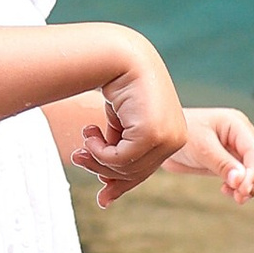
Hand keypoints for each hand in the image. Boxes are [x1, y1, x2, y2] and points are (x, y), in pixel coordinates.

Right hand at [69, 39, 188, 204]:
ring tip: (84, 138)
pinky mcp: (154, 135)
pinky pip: (120, 158)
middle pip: (135, 173)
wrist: (121, 57)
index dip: (120, 182)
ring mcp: (168, 137)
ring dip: (97, 157)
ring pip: (126, 168)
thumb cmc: (120, 86)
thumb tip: (105, 193)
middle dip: (102, 169)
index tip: (102, 196)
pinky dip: (99, 150)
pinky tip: (90, 131)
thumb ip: (118, 154)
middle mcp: (177, 139)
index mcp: (174, 136)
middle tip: (76, 158)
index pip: (146, 169)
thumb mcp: (121, 125)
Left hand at [168, 106, 253, 203]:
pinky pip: (246, 175)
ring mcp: (238, 147)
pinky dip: (241, 186)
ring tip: (235, 197)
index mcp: (237, 124)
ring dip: (251, 185)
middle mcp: (243, 134)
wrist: (164, 139)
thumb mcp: (201, 148)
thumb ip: (222, 164)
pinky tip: (227, 191)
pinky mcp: (232, 160)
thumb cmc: (182, 135)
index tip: (242, 190)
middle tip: (241, 197)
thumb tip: (242, 181)